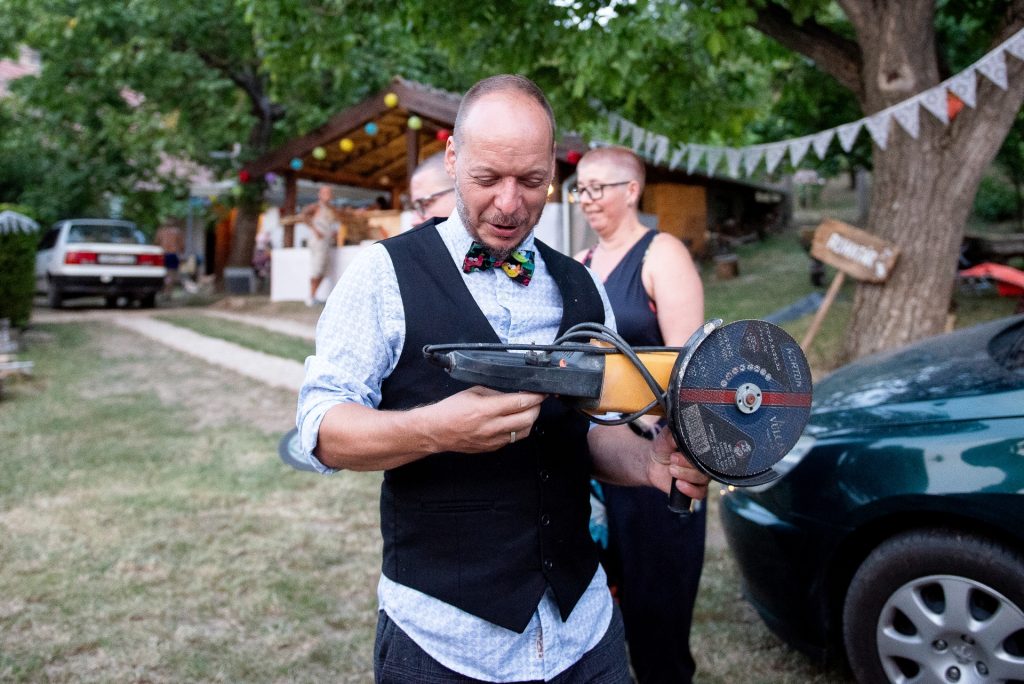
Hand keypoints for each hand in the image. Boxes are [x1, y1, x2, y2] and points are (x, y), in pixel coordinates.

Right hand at [423, 386, 544, 453]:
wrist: (436, 431)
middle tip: (536, 401)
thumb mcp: (474, 392)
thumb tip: (513, 395)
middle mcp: (492, 426)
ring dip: (529, 420)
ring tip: (527, 411)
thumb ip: (496, 394)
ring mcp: (493, 440)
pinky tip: (514, 422)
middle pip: (528, 419)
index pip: (520, 403)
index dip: (535, 397)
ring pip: (524, 431)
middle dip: (536, 408)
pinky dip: (518, 430)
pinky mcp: (492, 448)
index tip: (540, 393)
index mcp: (487, 409)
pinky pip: (512, 439)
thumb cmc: (451, 410)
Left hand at [646, 428, 709, 499]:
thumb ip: (673, 434)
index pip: (707, 451)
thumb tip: (679, 431)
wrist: (653, 464)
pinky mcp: (695, 488)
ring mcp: (701, 476)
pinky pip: (700, 493)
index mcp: (701, 449)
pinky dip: (690, 490)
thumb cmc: (662, 448)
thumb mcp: (665, 437)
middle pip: (705, 466)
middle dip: (687, 464)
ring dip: (685, 475)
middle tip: (672, 459)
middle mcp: (704, 462)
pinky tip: (679, 484)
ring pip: (702, 479)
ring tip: (671, 470)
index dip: (693, 453)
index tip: (677, 452)